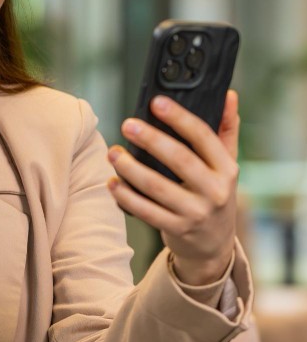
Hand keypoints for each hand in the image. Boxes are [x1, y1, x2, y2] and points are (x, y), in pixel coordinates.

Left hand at [107, 91, 239, 284]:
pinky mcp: (176, 229)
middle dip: (151, 139)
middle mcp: (215, 191)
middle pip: (180, 159)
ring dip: (131, 168)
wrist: (214, 246)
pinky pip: (146, 211)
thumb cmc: (215, 195)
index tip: (157, 103)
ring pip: (157, 187)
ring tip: (113, 153)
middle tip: (128, 124)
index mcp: (227, 169)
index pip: (204, 137)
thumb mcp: (227, 165)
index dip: (180, 118)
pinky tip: (112, 183)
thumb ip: (227, 130)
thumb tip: (229, 95)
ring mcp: (195, 213)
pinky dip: (126, 196)